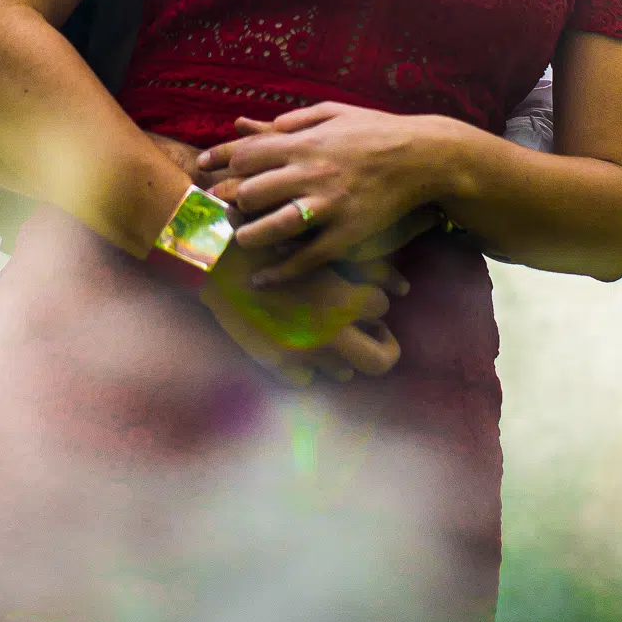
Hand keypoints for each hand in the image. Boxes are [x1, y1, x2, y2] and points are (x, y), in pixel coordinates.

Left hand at [198, 102, 439, 283]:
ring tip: (241, 239)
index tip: (210, 171)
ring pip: (272, 227)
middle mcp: (311, 174)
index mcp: (305, 143)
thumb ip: (298, 119)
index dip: (222, 163)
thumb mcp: (336, 112)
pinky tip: (261, 281)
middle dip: (232, 202)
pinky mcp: (346, 235)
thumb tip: (264, 124)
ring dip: (248, 236)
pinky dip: (279, 274)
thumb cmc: (378, 131)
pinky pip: (305, 260)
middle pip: (251, 192)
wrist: (423, 157)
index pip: (247, 155)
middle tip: (224, 209)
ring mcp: (328, 207)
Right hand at [201, 238, 399, 381]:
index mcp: (342, 301)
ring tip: (324, 329)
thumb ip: (366, 268)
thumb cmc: (270, 243)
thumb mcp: (321, 250)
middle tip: (371, 333)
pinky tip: (296, 340)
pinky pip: (306, 378)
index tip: (366, 297)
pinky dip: (307, 364)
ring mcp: (302, 354)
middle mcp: (328, 334)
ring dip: (341, 353)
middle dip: (383, 346)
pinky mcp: (276, 364)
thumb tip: (403, 289)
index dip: (374, 300)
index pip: (381, 307)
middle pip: (381, 361)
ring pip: (343, 372)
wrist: (218, 261)